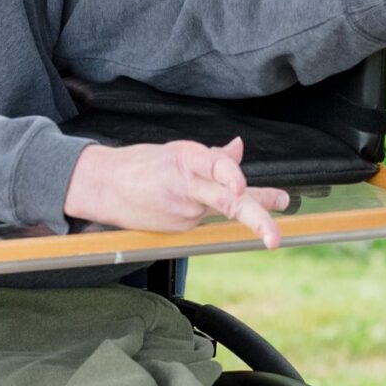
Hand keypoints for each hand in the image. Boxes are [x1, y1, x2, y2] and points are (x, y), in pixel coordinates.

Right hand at [65, 136, 290, 247]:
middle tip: (275, 238)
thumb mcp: (179, 152)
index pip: (214, 165)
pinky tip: (189, 202)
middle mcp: (188, 185)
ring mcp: (183, 211)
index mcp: (187, 157)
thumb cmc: (144, 164)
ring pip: (225, 211)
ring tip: (282, 201)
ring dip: (254, 210)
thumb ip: (213, 157)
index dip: (229, 174)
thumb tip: (239, 147)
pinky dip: (210, 209)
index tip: (240, 186)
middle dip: (257, 219)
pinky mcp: (178, 228)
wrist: (103, 186)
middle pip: (228, 203)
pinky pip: (206, 218)